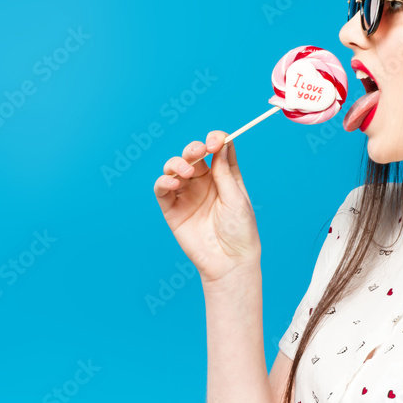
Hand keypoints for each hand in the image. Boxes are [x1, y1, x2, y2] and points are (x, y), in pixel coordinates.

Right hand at [153, 131, 259, 282]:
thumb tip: (222, 144)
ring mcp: (187, 194)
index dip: (215, 140)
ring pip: (174, 168)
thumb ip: (225, 173)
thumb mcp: (236, 199)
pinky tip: (174, 183)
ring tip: (186, 173)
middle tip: (199, 152)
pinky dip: (164, 181)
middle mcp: (204, 182)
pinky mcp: (172, 209)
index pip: (217, 150)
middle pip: (193, 155)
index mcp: (224, 177)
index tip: (215, 141)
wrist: (229, 262)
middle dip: (193, 148)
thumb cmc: (240, 232)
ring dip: (177, 163)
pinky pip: (162, 189)